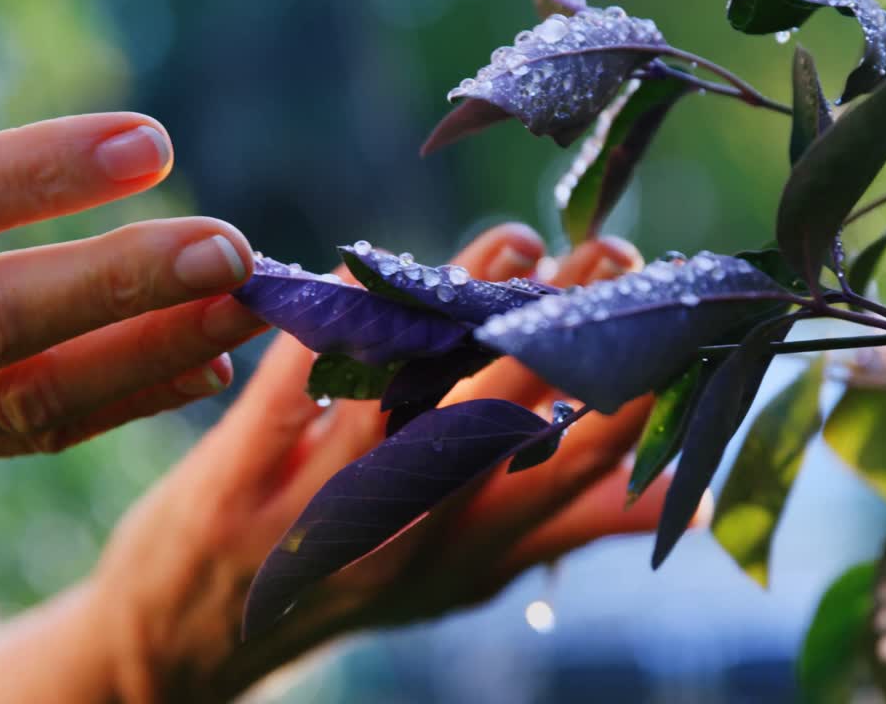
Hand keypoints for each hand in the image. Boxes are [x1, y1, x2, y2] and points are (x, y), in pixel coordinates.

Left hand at [93, 225, 696, 702]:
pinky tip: (358, 268)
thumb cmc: (358, 582)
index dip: (639, 387)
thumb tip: (689, 500)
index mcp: (477, 544)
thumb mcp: (471, 570)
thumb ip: (569, 526)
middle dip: (569, 333)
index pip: (580, 466)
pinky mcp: (237, 484)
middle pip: (507, 419)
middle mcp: (412, 532)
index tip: (676, 314)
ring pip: (408, 396)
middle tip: (616, 254)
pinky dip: (324, 326)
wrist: (196, 641)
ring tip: (515, 245)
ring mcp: (323, 511)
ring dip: (461, 308)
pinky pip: (288, 392)